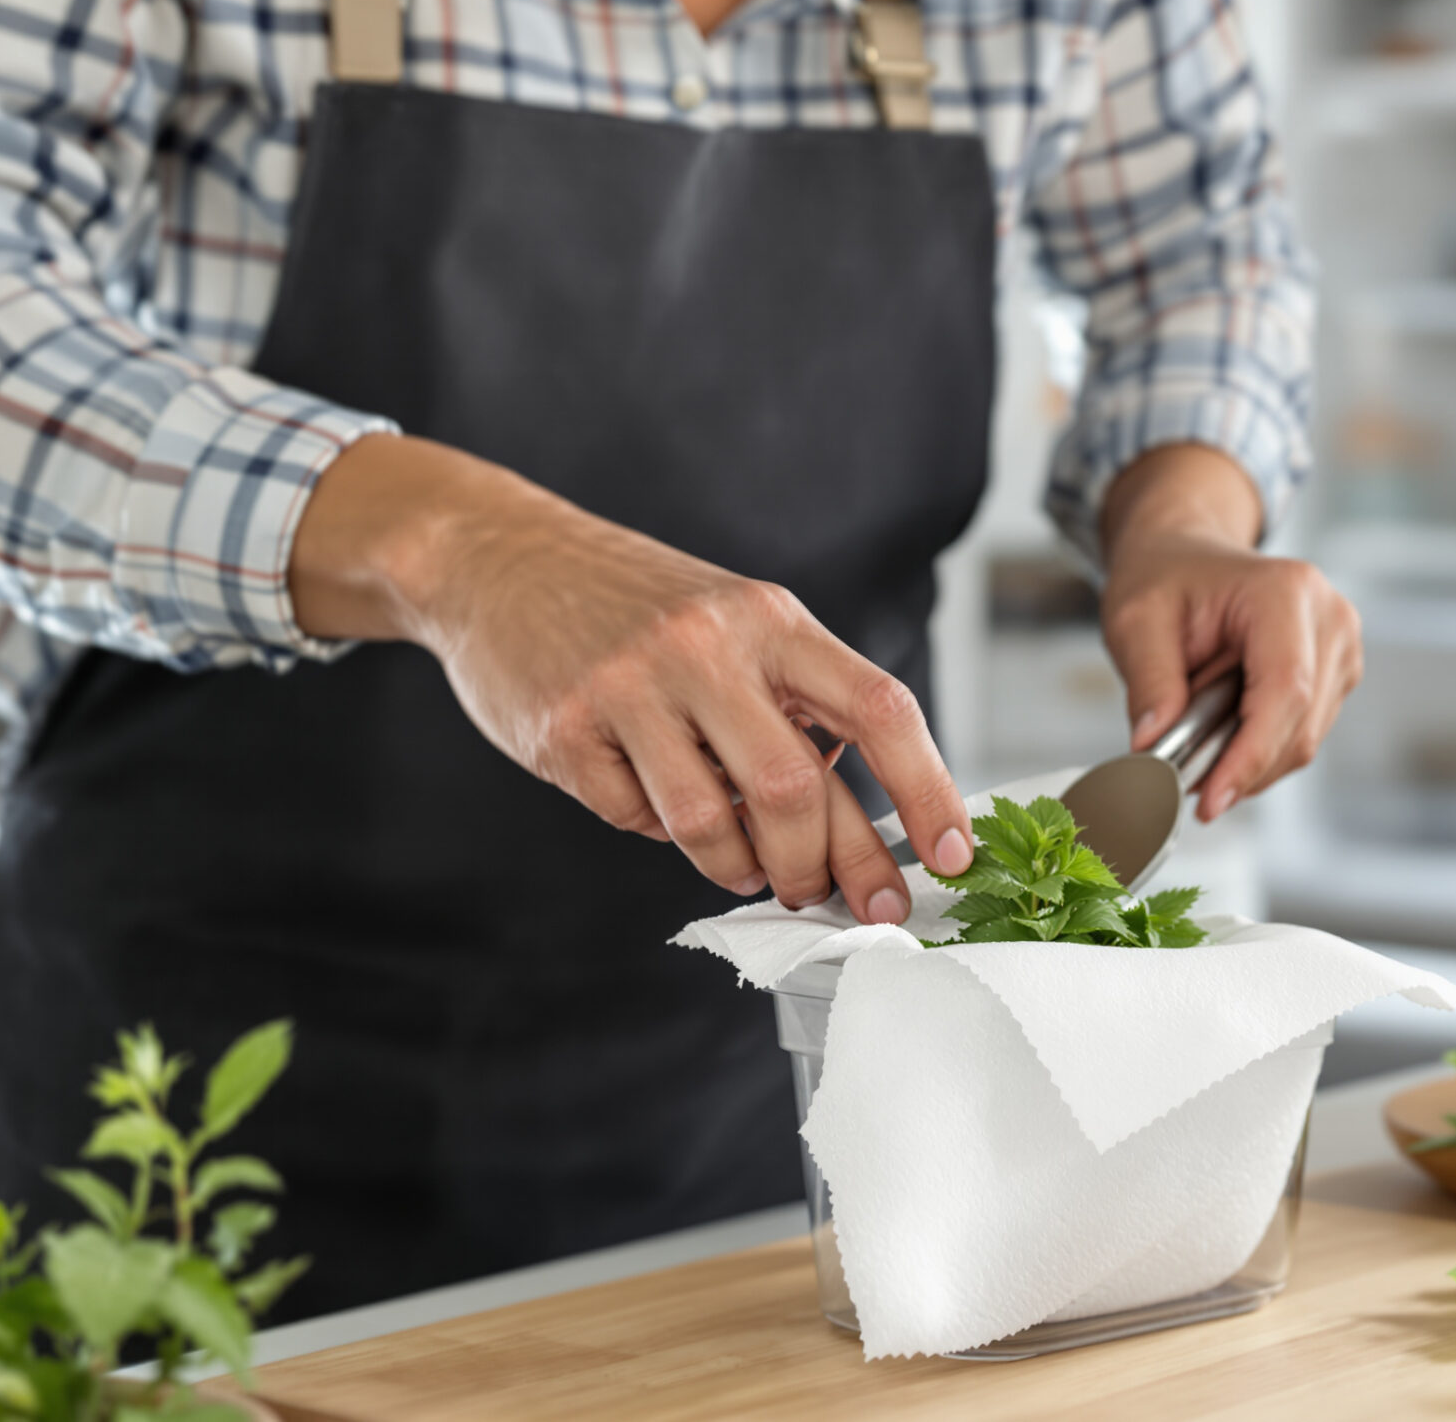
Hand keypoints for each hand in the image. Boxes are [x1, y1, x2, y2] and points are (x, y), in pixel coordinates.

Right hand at [288, 433, 973, 922]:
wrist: (501, 555)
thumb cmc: (640, 606)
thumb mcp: (736, 624)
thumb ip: (794, 706)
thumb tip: (861, 831)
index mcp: (771, 619)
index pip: (880, 707)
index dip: (927, 790)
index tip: (954, 857)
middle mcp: (707, 645)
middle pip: (795, 790)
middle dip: (826, 867)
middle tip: (832, 899)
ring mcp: (630, 686)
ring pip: (712, 824)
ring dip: (741, 867)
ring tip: (747, 866)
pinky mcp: (564, 728)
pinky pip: (633, 818)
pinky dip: (653, 829)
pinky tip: (648, 793)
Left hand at [1099, 444, 1362, 822]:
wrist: (1186, 554)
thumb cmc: (1164, 577)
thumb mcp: (1136, 621)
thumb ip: (1148, 683)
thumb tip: (1153, 750)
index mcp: (1286, 592)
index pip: (1285, 691)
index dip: (1250, 755)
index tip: (1209, 801)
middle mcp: (1330, 618)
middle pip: (1300, 726)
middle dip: (1241, 768)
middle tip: (1178, 785)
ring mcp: (1341, 647)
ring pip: (1304, 740)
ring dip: (1247, 761)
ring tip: (1192, 744)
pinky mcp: (1337, 674)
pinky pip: (1302, 735)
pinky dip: (1258, 750)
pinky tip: (1219, 735)